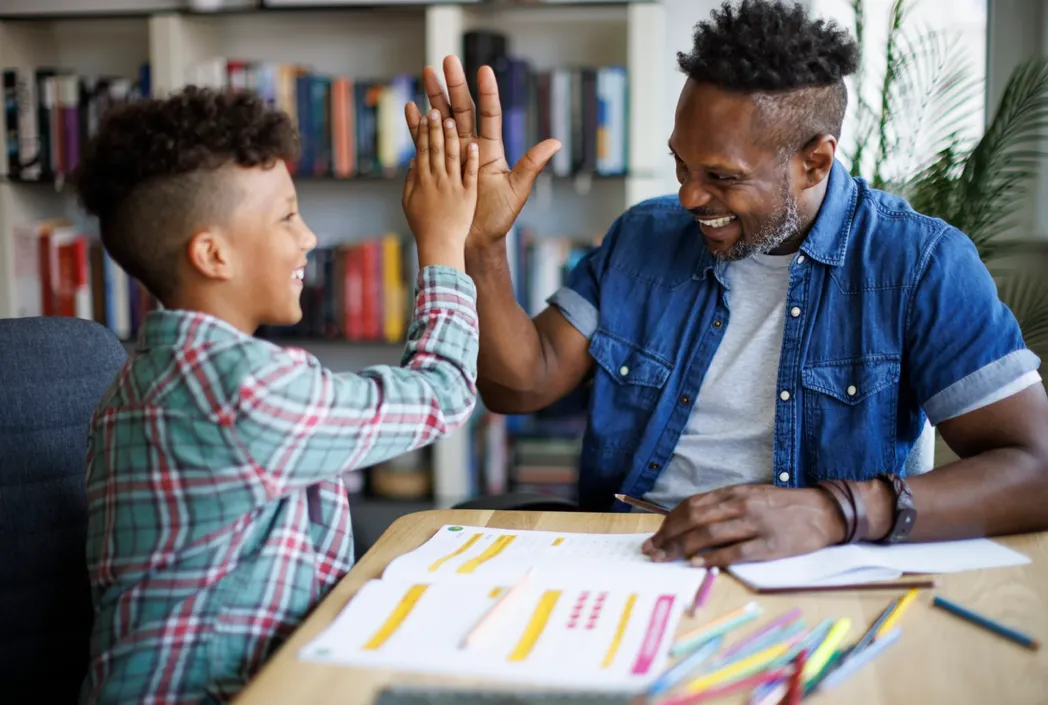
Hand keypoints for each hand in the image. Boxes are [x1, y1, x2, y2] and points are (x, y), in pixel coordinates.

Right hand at [401, 111, 478, 270]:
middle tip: (434, 108)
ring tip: (450, 119)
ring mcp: (454, 187)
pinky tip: (473, 147)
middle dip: (435, 127)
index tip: (423, 113)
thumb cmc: (424, 228)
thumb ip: (411, 181)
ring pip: (452, 156)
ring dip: (451, 138)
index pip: (424, 149)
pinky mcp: (467, 196)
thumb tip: (413, 161)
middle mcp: (439, 180)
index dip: (423, 131)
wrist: (442, 249)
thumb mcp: (409, 203)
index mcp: (424, 180)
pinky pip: (469, 175)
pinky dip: (471, 162)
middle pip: (437, 147)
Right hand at [404, 56, 561, 249]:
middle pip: (461, 109)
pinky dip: (417, 126)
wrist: (476, 239)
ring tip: (426, 74)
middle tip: (446, 60)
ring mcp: (452, 154)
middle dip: (454, 85)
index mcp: (490, 149)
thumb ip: (531, 165)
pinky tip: (411, 108)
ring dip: (433, 97)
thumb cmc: (499, 217)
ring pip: (441, 119)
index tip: (483, 70)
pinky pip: (425, 142)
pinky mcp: (438, 165)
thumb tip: (555, 143)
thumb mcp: (517, 190)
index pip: (489, 113)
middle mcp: (471, 146)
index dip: (487, 92)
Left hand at [641, 485, 847, 566]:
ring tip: (665, 558)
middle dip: (669, 536)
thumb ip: (724, 505)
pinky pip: (736, 552)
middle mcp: (741, 505)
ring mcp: (756, 525)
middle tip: (652, 550)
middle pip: (695, 520)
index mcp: (735, 493)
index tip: (655, 536)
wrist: (823, 511)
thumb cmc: (783, 506)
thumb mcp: (751, 495)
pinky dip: (713, 558)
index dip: (669, 522)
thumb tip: (690, 520)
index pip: (692, 506)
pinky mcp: (770, 545)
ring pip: (710, 535)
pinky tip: (696, 563)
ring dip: (682, 548)